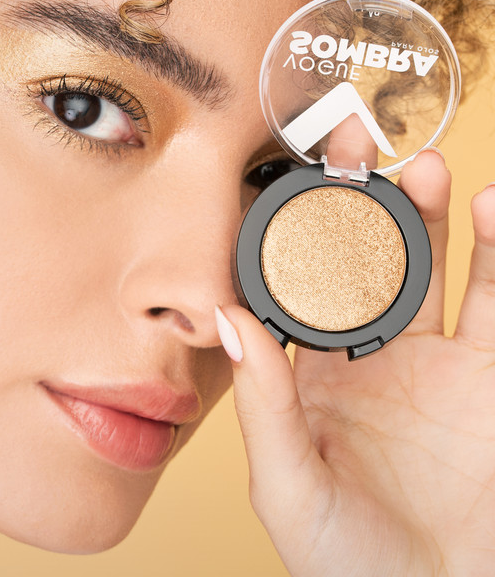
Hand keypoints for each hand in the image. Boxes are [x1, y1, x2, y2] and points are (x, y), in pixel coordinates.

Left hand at [217, 150, 494, 576]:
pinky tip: (491, 208)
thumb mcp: (288, 483)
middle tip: (357, 160)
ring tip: (424, 173)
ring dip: (429, 220)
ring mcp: (433, 363)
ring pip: (432, 272)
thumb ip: (263, 403)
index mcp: (312, 376)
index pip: (300, 293)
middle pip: (365, 268)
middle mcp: (369, 358)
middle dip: (364, 215)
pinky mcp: (489, 377)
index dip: (296, 243)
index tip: (289, 193)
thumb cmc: (346, 560)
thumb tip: (228, 319)